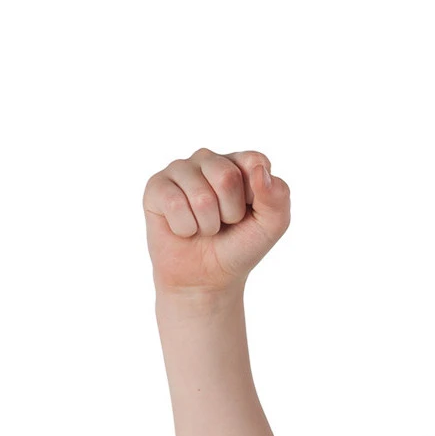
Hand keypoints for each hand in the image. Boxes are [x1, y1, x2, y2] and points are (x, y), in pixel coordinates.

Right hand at [144, 148, 289, 297]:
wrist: (208, 276)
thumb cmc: (241, 245)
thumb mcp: (272, 225)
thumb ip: (278, 196)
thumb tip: (258, 169)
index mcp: (242, 163)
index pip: (255, 161)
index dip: (255, 196)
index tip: (250, 212)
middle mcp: (210, 159)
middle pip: (226, 177)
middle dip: (230, 212)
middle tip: (224, 222)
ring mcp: (181, 170)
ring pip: (200, 195)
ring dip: (208, 224)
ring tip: (205, 227)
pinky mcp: (156, 186)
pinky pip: (174, 204)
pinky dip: (185, 227)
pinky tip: (185, 229)